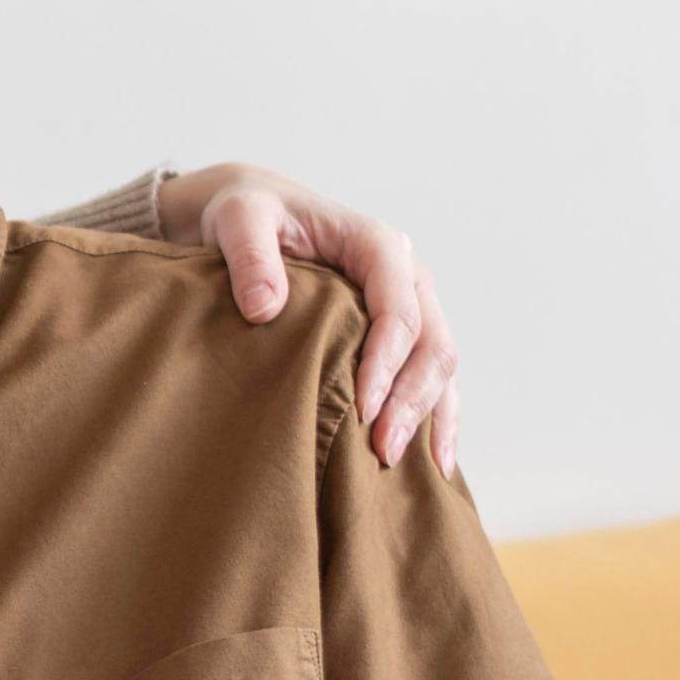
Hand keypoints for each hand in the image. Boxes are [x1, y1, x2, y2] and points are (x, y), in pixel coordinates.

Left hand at [154, 163, 460, 474]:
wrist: (254, 212)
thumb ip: (250, 257)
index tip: (362, 410)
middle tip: (383, 451)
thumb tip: (265, 309)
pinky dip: (434, 415)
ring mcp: (409, 303)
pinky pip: (429, 375)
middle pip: (431, 343)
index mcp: (376, 244)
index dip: (385, 363)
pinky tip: (432, 460)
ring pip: (440, 364)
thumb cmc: (247, 214)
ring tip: (408, 466)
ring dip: (429, 415)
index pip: (398, 310)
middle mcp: (406, 274)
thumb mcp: (238, 220)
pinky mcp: (400, 331)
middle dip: (412, 400)